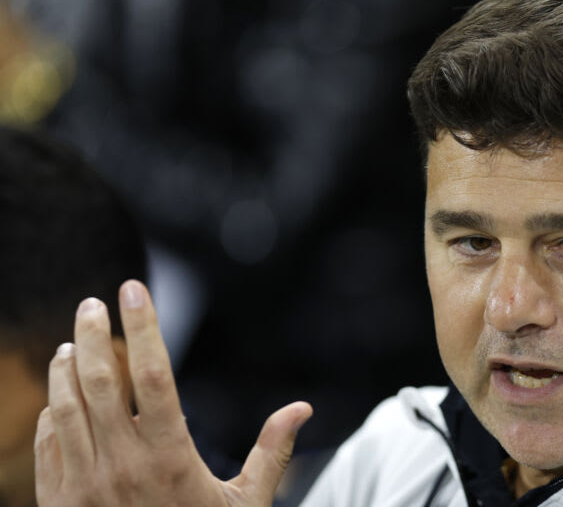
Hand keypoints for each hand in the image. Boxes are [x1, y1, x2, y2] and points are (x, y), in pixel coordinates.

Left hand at [33, 280, 311, 505]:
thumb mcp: (247, 504)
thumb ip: (272, 451)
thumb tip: (303, 407)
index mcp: (169, 458)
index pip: (153, 373)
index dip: (144, 326)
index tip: (133, 290)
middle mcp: (121, 466)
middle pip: (99, 381)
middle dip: (94, 334)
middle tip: (92, 304)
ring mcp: (83, 488)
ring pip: (64, 409)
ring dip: (65, 370)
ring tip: (73, 344)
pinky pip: (46, 448)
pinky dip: (48, 416)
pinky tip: (56, 399)